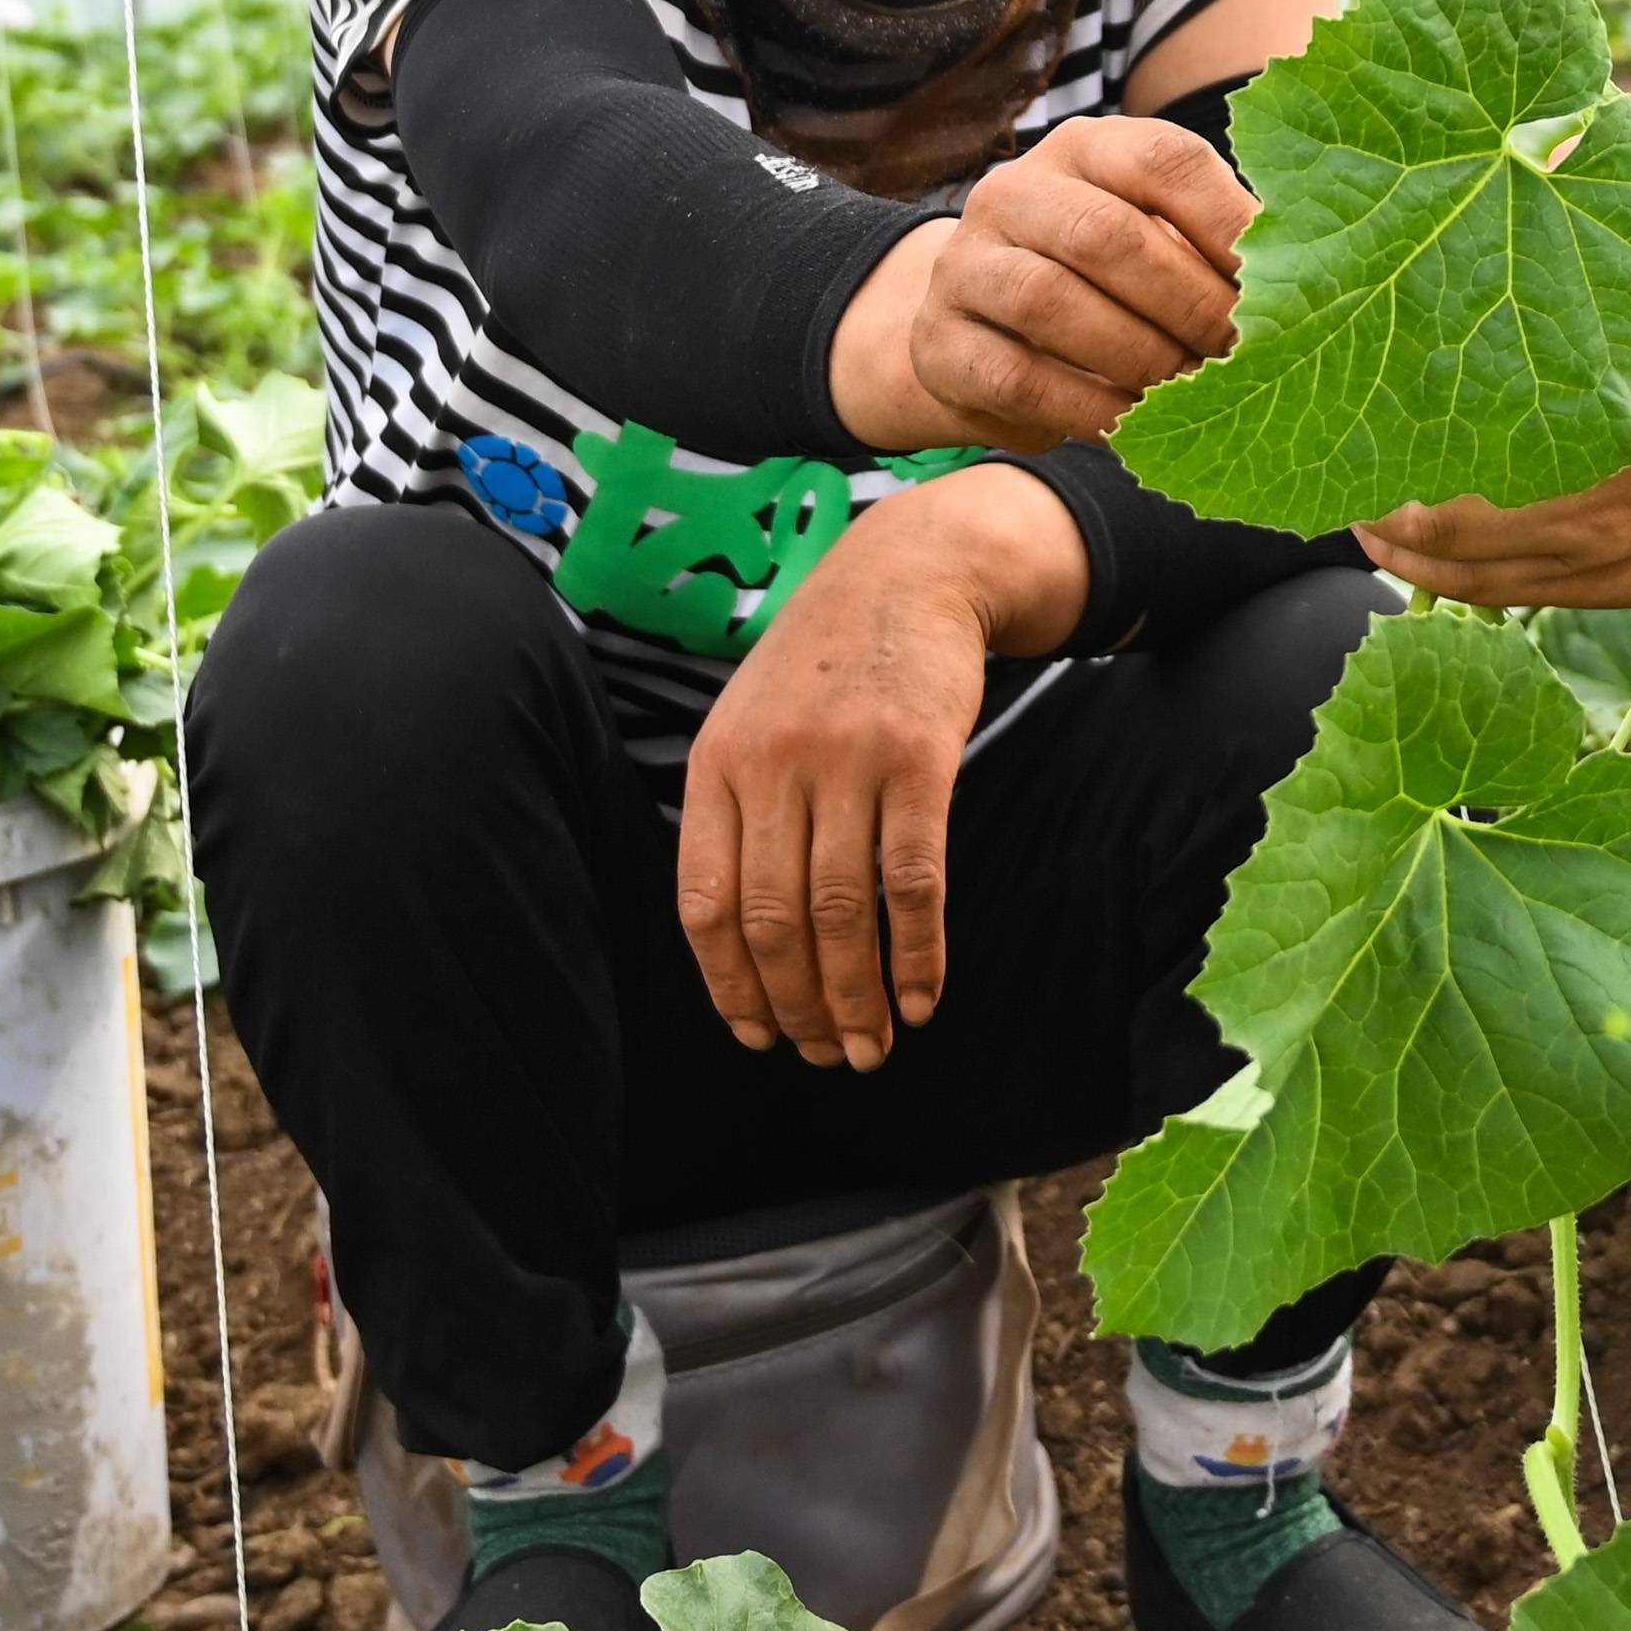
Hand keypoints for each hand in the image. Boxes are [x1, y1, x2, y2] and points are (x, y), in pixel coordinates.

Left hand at [673, 467, 1078, 1067]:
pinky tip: (924, 996)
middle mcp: (773, 766)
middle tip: (831, 1057)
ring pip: (844, 913)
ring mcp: (847, 761)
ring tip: (876, 1046)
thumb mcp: (750, 719)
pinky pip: (915, 881)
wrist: (908, 574)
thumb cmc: (825, 662)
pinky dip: (919, 953)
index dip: (730, 985)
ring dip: (859, 996)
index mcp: (717, 765)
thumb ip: (735, 811)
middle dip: (800, 1007)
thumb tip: (735, 938)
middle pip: (776, 920)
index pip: (706, 904)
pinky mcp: (920, 758)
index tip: (758, 1036)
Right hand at [836, 115, 1255, 451]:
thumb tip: (1313, 284)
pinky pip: (1017, 378)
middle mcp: (1015, 191)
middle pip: (1105, 235)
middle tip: (1242, 355)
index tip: (1284, 282)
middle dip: (1188, 303)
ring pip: (1052, 303)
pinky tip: (1135, 428)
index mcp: (1087, 149)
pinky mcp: (940, 342)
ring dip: (1138, 357)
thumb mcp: (1155, 239)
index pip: (1162, 158)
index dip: (1228, 222)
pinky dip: (1087, 409)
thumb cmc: (1105, 281)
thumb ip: (1214, 246)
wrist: (980, 327)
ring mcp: (965, 264)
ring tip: (1193, 391)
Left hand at [1362, 289, 1630, 608]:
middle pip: (1444, 506)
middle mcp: (1593, 486)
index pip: (1464, 422)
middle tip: (1333, 463)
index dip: (1390, 423)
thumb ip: (1582, 299)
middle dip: (1373, 493)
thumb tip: (1486, 257)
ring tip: (1356, 515)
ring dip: (1395, 545)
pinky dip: (1442, 582)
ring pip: (1462, 563)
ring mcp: (1599, 550)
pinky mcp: (1609, 589)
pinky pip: (1501, 597)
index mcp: (1605, 405)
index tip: (1353, 397)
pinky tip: (1411, 556)